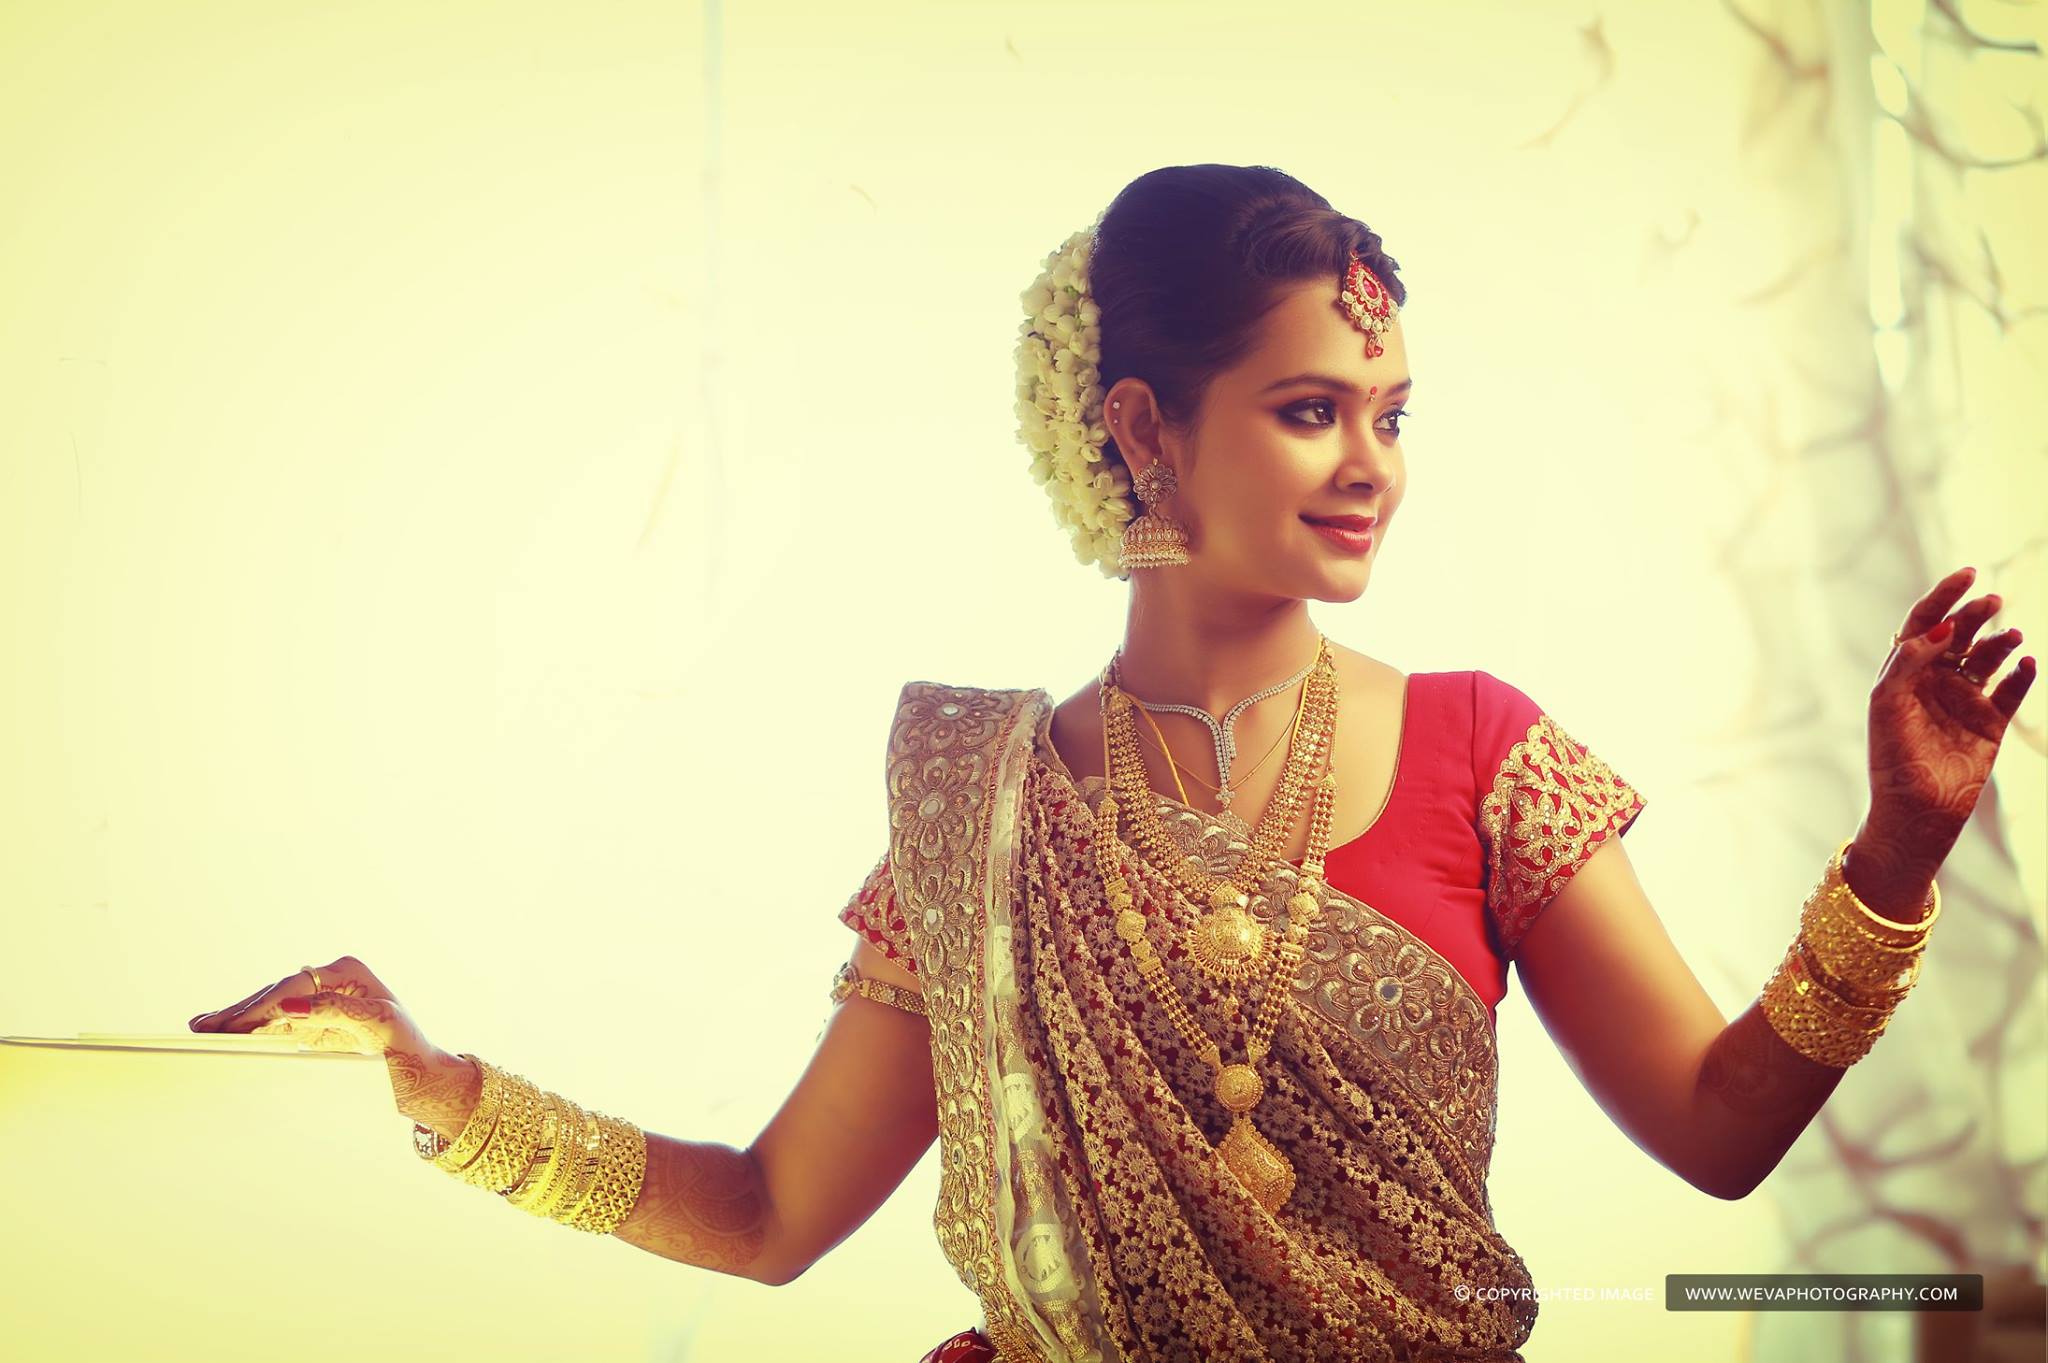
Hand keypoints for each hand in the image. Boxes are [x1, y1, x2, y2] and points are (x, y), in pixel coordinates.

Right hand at [188, 955, 479, 1135]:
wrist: (422, 1078)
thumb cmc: (409, 1050)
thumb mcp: (381, 1027)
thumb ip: (338, 1012)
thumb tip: (291, 1005)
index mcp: (348, 973)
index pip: (293, 986)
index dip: (260, 1004)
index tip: (231, 1024)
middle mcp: (331, 982)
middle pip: (276, 994)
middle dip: (240, 1011)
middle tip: (202, 1027)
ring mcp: (320, 1003)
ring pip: (270, 1009)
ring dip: (237, 1019)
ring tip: (201, 1028)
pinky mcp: (313, 1027)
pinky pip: (275, 1026)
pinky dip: (250, 1030)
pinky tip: (223, 1032)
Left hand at [1863, 565, 2034, 876]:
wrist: (1915, 811)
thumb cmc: (1891, 758)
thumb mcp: (1887, 705)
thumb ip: (1908, 663)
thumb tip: (1941, 629)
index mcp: (1906, 673)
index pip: (1926, 623)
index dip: (1944, 596)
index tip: (1966, 574)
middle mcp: (1936, 682)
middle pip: (1960, 635)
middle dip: (1975, 614)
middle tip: (1992, 601)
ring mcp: (1965, 701)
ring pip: (1989, 659)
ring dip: (2000, 642)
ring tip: (2010, 636)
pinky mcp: (1991, 725)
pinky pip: (2012, 692)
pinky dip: (2022, 675)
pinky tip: (2026, 662)